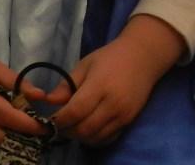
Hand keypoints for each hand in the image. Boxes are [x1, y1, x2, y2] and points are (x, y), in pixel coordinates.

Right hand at [0, 16, 46, 150]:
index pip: (8, 117)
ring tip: (32, 136)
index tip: (47, 127)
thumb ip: (19, 83)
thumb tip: (41, 96)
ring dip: (12, 144)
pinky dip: (0, 143)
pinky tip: (15, 135)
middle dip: (22, 140)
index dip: (28, 125)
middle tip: (42, 135)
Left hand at [48, 14, 181, 145]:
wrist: (144, 56)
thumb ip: (67, 84)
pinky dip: (95, 138)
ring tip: (75, 126)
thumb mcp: (86, 64)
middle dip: (67, 131)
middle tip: (61, 124)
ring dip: (80, 137)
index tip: (50, 120)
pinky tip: (90, 128)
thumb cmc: (111, 57)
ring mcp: (123, 114)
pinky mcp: (129, 120)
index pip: (74, 112)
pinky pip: (108, 138)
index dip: (59, 120)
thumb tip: (49, 101)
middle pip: (83, 129)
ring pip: (94, 138)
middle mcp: (113, 103)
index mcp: (99, 85)